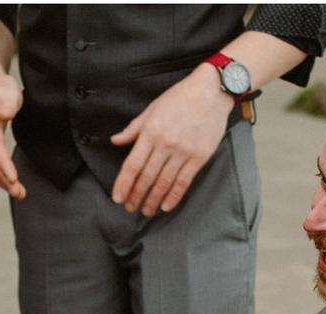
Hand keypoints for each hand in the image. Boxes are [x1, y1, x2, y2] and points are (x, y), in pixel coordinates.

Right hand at [0, 71, 25, 198]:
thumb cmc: (0, 86)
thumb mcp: (8, 88)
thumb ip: (8, 102)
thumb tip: (4, 115)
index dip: (4, 164)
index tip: (14, 178)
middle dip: (5, 179)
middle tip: (20, 194)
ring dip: (3, 181)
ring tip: (19, 194)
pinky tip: (9, 184)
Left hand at [109, 68, 233, 215]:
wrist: (211, 91)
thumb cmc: (180, 98)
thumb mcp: (152, 109)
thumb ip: (133, 128)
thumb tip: (115, 141)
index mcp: (151, 132)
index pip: (132, 165)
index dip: (123, 184)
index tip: (117, 198)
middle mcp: (166, 144)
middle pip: (147, 177)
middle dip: (136, 196)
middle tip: (129, 208)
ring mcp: (183, 151)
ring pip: (164, 182)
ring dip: (153, 200)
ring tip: (146, 210)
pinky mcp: (199, 156)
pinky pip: (184, 181)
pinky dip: (174, 196)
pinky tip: (166, 206)